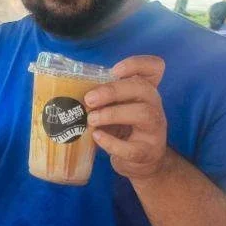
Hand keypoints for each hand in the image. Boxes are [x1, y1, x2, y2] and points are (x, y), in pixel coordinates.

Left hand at [85, 55, 168, 179]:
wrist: (140, 162)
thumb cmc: (122, 128)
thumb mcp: (115, 107)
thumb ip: (102, 96)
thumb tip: (71, 91)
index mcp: (145, 91)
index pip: (154, 67)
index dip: (136, 64)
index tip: (114, 71)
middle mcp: (154, 106)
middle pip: (143, 88)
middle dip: (113, 90)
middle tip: (89, 99)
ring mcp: (154, 129)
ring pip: (143, 113)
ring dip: (112, 114)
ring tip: (91, 119)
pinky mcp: (147, 152)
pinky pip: (132, 147)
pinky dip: (111, 142)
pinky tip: (96, 137)